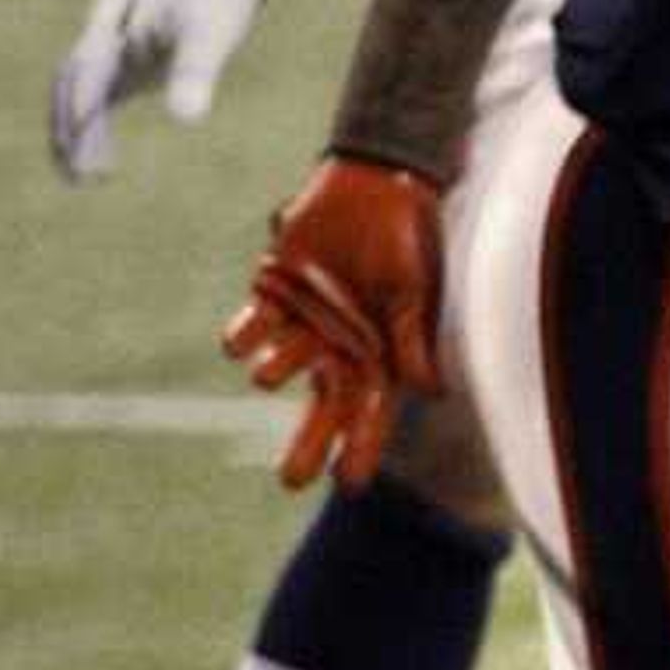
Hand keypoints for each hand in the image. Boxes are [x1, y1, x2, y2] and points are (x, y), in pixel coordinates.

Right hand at [51, 0, 266, 182]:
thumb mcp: (212, 33)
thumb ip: (196, 72)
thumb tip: (188, 119)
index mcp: (114, 22)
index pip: (88, 72)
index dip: (82, 111)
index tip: (78, 148)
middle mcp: (102, 34)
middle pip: (73, 86)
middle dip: (70, 130)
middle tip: (77, 177)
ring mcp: (109, 47)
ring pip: (79, 93)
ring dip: (77, 132)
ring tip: (82, 177)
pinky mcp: (123, 60)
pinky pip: (97, 95)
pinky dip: (94, 125)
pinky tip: (100, 157)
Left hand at [222, 153, 448, 493]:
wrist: (375, 184)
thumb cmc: (409, 239)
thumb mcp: (418, 292)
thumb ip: (414, 339)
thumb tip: (430, 392)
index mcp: (382, 353)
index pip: (372, 411)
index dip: (362, 447)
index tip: (350, 485)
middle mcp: (342, 346)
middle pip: (324, 406)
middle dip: (308, 444)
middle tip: (290, 483)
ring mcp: (307, 321)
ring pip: (285, 365)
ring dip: (278, 370)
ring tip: (270, 376)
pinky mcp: (274, 291)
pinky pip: (253, 326)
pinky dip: (244, 337)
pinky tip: (239, 349)